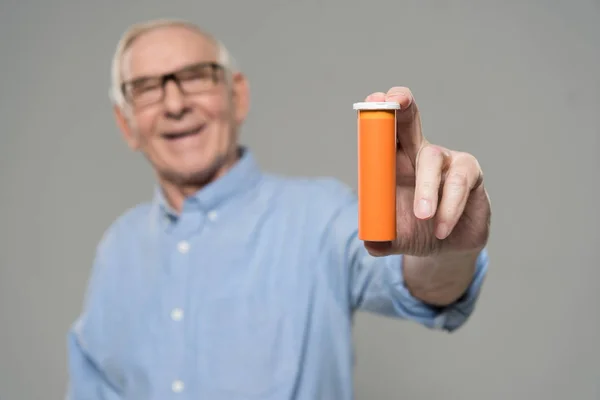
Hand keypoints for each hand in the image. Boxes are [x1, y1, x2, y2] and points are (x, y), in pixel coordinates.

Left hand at [362, 87, 490, 256]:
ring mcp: (446, 161)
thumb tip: (371, 241)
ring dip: (427, 188)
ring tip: (424, 217)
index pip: (384, 132)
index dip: (379, 114)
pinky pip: (459, 182)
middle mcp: (419, 154)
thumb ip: (379, 238)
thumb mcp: (392, 238)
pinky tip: (441, 228)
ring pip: (432, 161)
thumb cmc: (415, 232)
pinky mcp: (470, 173)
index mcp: (394, 162)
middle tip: (397, 100)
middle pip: (410, 121)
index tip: (372, 101)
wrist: (446, 248)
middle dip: (403, 106)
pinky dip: (449, 207)